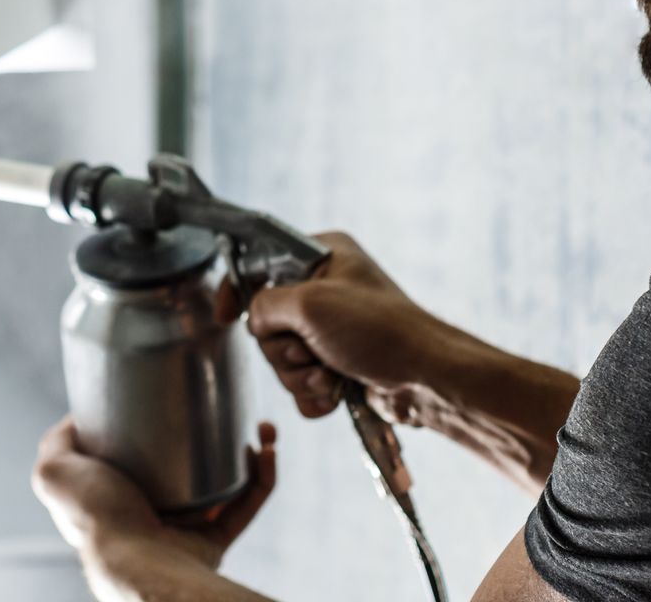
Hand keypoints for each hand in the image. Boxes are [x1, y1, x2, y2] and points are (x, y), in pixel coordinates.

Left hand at [32, 416, 277, 575]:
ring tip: (260, 427)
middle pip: (189, 467)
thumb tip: (76, 416)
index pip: (142, 458)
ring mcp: (182, 531)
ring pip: (223, 484)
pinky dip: (260, 481)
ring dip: (247, 452)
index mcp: (116, 498)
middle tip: (233, 410)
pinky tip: (267, 451)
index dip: (165, 427)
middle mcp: (149, 514)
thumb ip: (57, 443)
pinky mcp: (210, 544)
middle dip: (217, 436)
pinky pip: (243, 508)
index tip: (184, 396)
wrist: (134, 559)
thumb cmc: (95, 515)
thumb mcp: (56, 470)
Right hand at [247, 231, 579, 494]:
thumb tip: (253, 321)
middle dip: (285, 350)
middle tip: (313, 351)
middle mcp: (325, 289)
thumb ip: (266, 305)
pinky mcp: (337, 364)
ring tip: (331, 375)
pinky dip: (313, 394)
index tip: (223, 315)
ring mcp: (331, 330)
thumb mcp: (312, 304)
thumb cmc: (379, 330)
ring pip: (281, 359)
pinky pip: (300, 384)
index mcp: (322, 256)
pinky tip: (336, 392)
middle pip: (267, 323)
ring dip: (300, 375)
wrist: (427, 379)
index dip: (237, 289)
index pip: (261, 263)